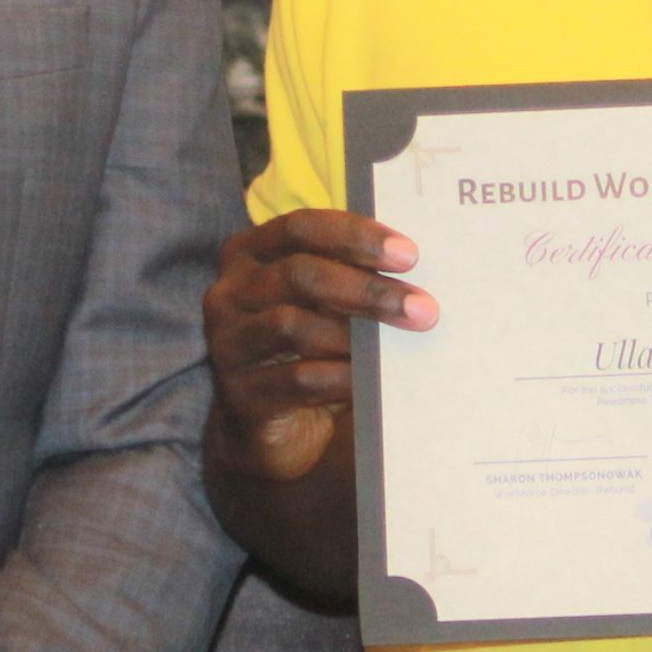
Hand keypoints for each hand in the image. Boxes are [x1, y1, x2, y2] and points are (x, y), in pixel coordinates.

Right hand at [202, 209, 434, 481]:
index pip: (298, 227)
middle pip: (299, 274)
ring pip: (293, 325)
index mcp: (247, 253)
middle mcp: (228, 292)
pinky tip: (376, 382)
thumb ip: (348, 277)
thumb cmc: (306, 346)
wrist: (270, 424)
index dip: (353, 235)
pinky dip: (342, 377)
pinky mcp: (241, 393)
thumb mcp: (320, 303)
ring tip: (403, 343)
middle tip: (423, 306)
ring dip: (357, 335)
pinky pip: (296, 379)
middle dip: (367, 289)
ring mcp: (228, 343)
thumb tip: (412, 267)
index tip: (409, 254)